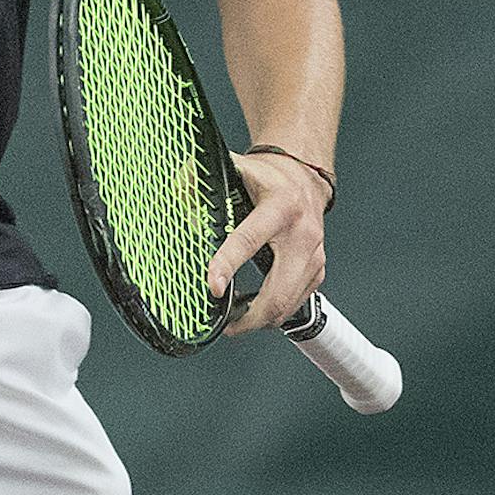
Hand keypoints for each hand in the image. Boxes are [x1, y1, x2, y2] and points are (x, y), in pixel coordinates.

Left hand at [207, 149, 327, 334]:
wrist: (303, 177)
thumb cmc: (268, 177)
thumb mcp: (237, 169)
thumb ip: (203, 179)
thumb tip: (176, 190)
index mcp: (279, 207)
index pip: (250, 241)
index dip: (228, 265)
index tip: (214, 287)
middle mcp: (302, 235)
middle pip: (279, 290)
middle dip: (251, 316)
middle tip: (227, 326)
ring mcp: (314, 255)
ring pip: (290, 303)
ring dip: (262, 319)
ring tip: (236, 322)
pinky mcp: (318, 269)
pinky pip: (298, 301)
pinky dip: (277, 311)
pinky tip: (256, 310)